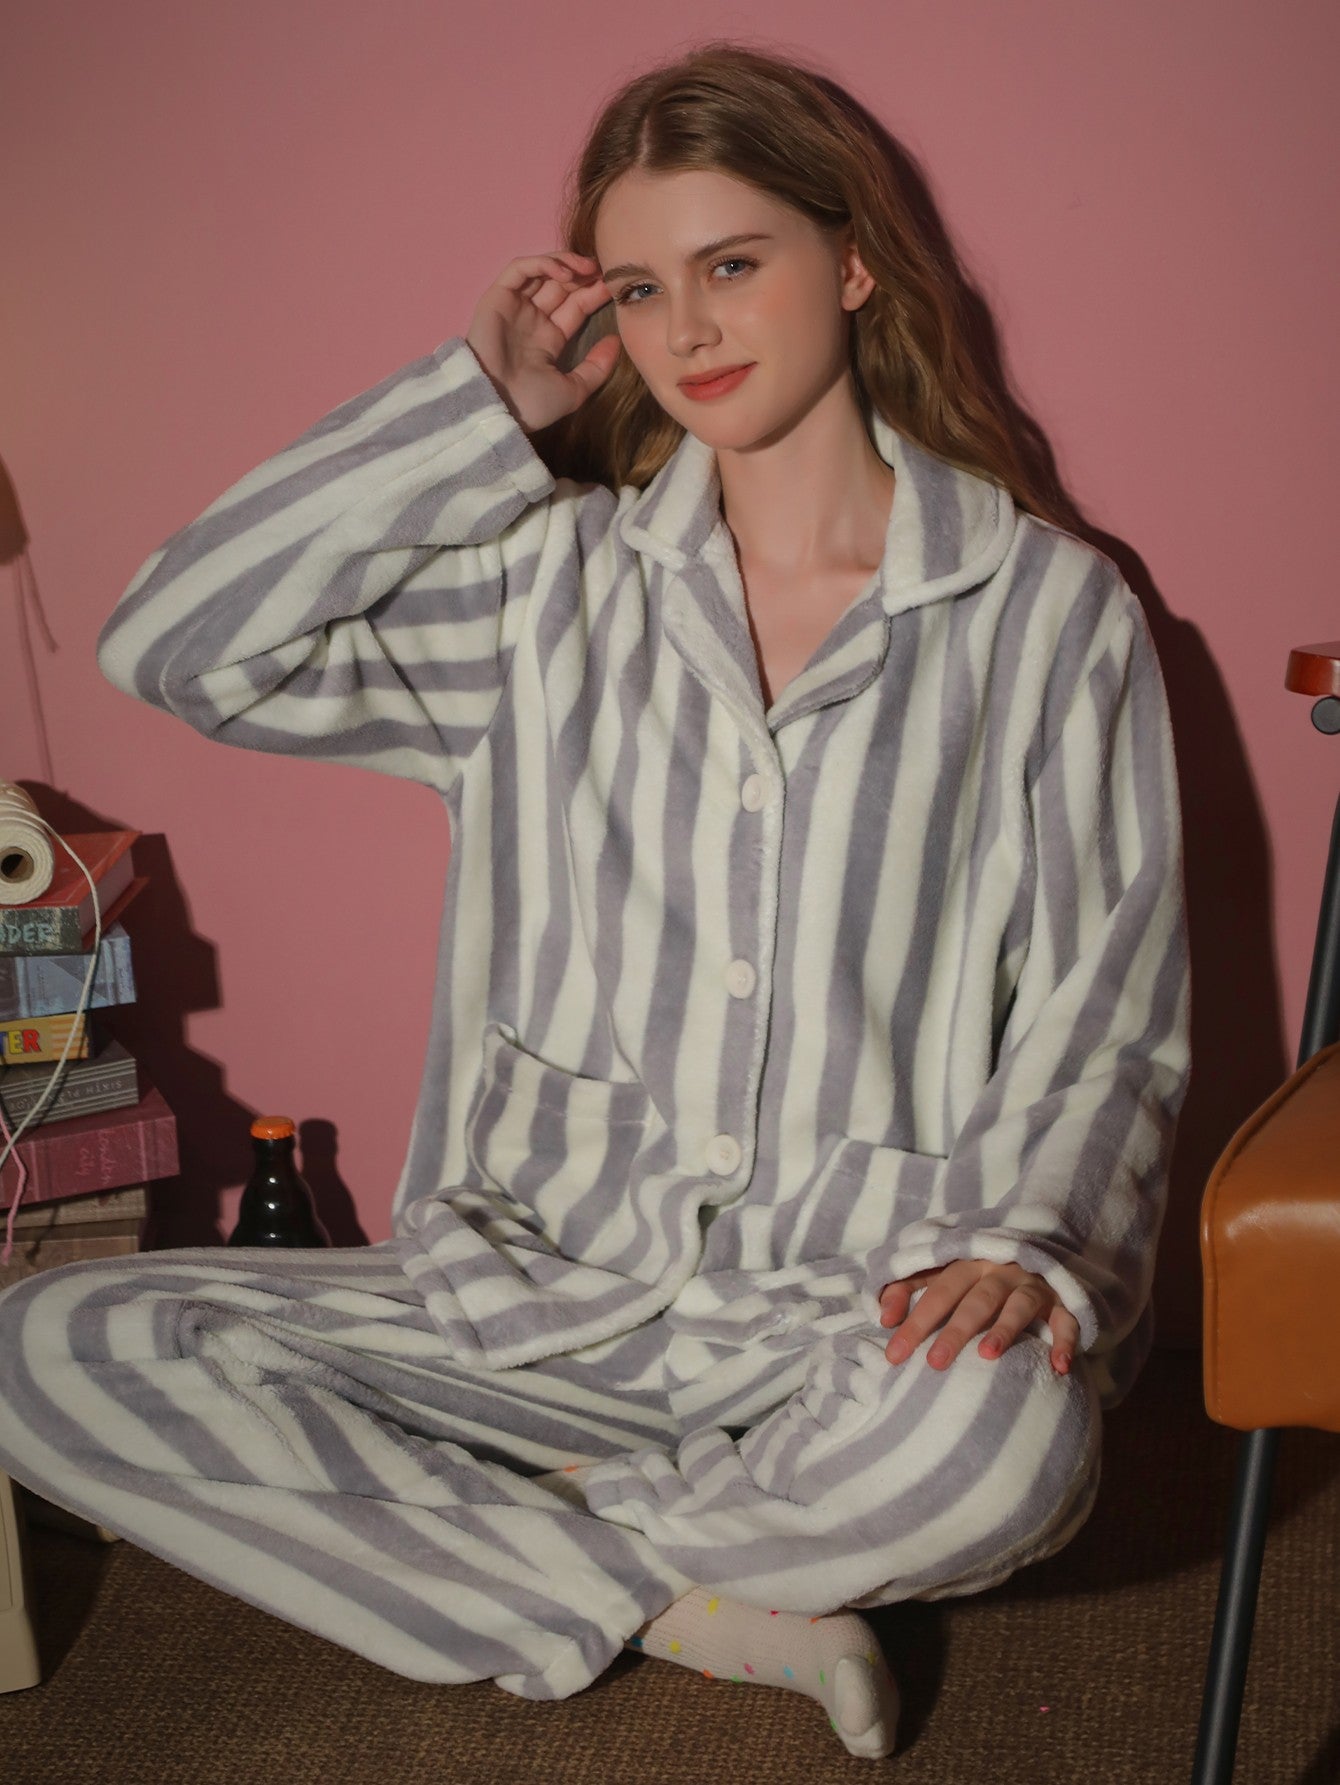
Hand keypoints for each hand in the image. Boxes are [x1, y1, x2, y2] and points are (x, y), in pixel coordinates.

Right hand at [466, 252, 622, 435]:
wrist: (496, 405)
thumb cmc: (532, 404)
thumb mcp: (574, 390)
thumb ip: (596, 368)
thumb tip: (616, 341)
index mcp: (549, 339)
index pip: (576, 306)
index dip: (594, 293)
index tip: (614, 287)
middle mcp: (532, 319)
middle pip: (562, 286)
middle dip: (584, 275)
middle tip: (604, 271)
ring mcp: (515, 306)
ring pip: (542, 272)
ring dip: (566, 263)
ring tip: (588, 268)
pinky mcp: (498, 297)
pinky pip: (520, 269)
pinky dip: (542, 264)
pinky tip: (565, 273)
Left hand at [878, 1260, 1079, 1375]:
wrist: (1037, 1243)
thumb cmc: (977, 1270)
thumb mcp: (941, 1270)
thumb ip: (907, 1287)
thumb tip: (882, 1316)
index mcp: (967, 1263)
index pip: (936, 1292)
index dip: (915, 1322)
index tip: (894, 1355)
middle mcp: (1000, 1271)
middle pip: (975, 1300)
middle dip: (955, 1330)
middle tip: (935, 1363)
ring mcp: (1033, 1284)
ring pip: (1019, 1305)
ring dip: (1005, 1328)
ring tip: (987, 1355)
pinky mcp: (1062, 1299)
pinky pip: (1067, 1319)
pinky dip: (1066, 1340)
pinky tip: (1059, 1365)